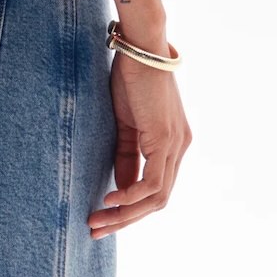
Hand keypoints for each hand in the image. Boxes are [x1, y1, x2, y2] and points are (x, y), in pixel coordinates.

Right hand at [89, 51, 191, 238]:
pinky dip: (130, 196)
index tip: (102, 215)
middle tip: (97, 229)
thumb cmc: (131, 77)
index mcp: (172, 143)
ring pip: (156, 197)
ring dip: (126, 214)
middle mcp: (180, 148)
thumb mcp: (126, 122)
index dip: (129, 207)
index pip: (155, 188)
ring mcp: (176, 145)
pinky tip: (110, 198)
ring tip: (98, 220)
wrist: (141, 47)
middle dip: (126, 219)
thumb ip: (126, 155)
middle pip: (157, 200)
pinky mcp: (166, 140)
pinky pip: (152, 183)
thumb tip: (119, 189)